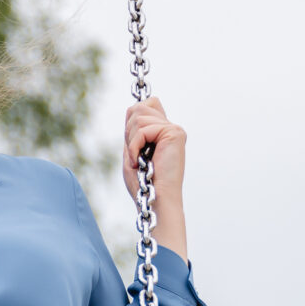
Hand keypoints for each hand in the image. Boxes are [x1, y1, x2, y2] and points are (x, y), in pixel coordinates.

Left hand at [120, 97, 189, 260]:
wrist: (156, 201)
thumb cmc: (143, 184)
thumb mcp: (132, 151)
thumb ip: (133, 129)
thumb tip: (134, 106)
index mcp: (163, 132)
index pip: (144, 105)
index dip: (131, 122)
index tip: (134, 148)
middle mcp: (172, 128)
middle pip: (139, 107)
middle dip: (129, 132)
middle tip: (136, 156)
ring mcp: (175, 130)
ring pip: (139, 115)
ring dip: (131, 141)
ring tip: (140, 160)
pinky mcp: (175, 133)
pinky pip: (144, 129)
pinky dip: (134, 146)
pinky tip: (140, 161)